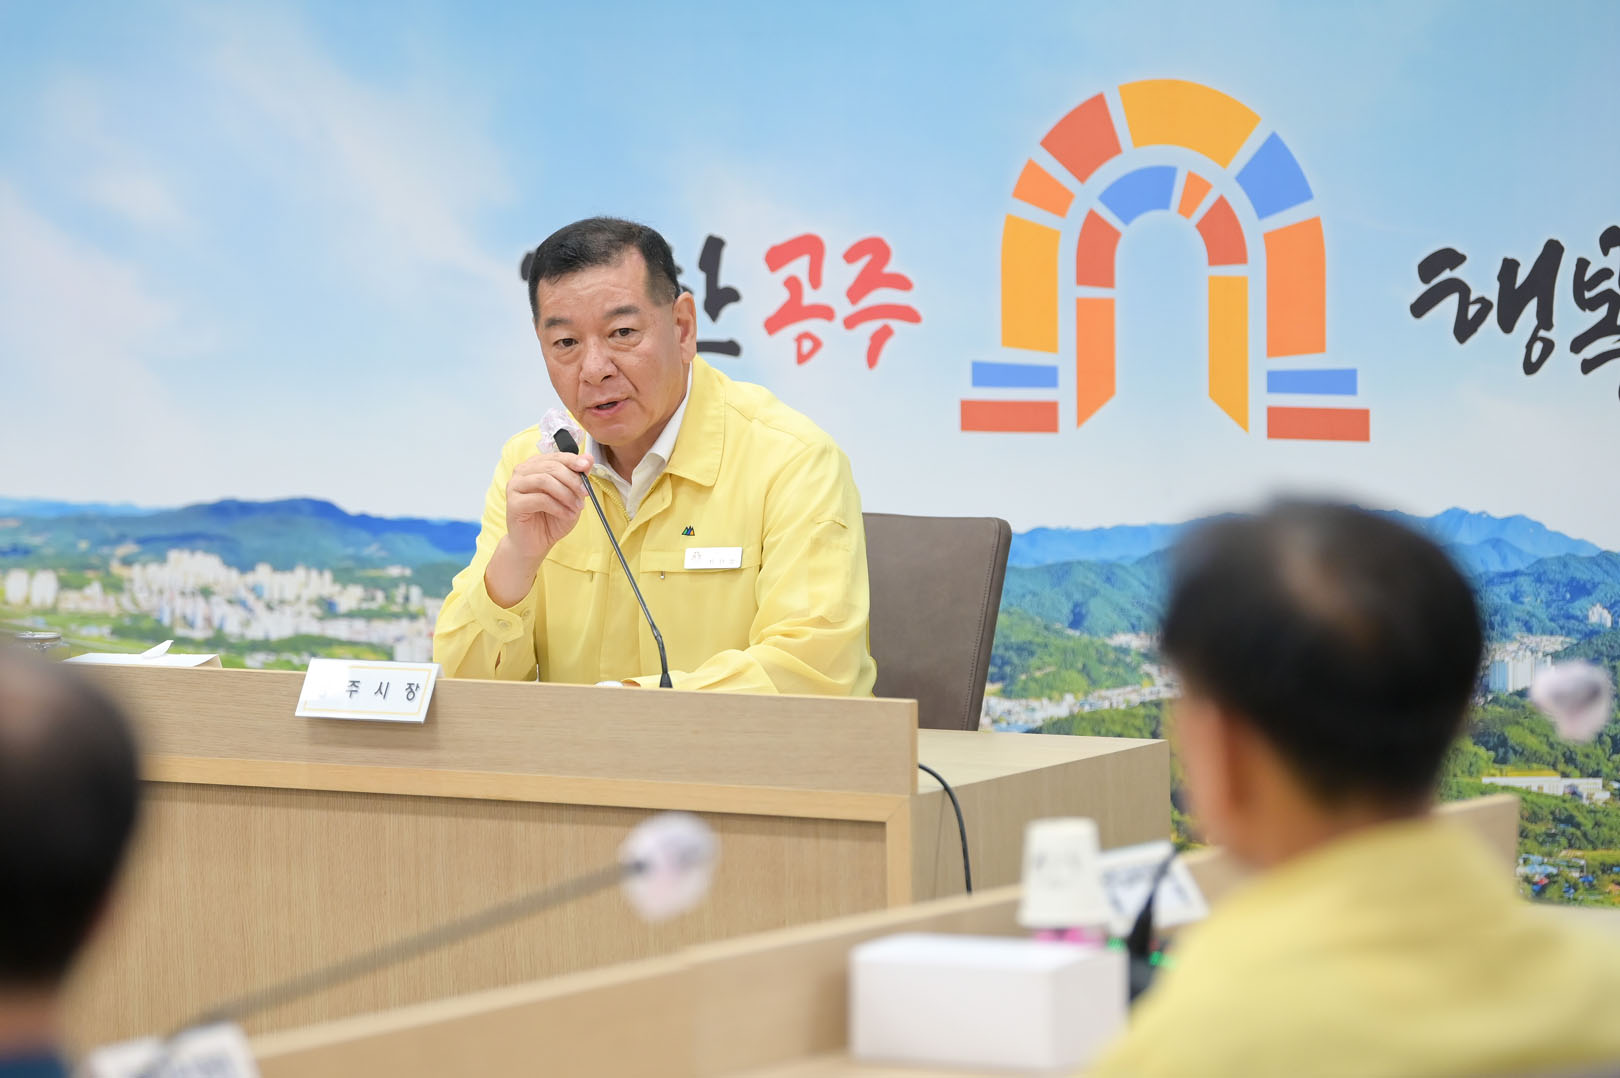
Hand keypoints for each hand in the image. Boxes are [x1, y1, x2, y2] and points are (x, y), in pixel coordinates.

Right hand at [484, 451, 592, 606]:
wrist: (536, 543)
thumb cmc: (552, 518)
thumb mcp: (571, 496)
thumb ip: (578, 476)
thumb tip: (588, 458)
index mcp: (535, 466)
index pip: (556, 456)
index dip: (573, 460)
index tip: (586, 467)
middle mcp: (522, 472)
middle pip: (551, 467)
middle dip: (572, 480)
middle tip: (585, 494)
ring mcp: (515, 486)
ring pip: (544, 480)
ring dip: (566, 494)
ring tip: (577, 507)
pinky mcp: (513, 503)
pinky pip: (540, 499)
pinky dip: (558, 507)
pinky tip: (566, 514)